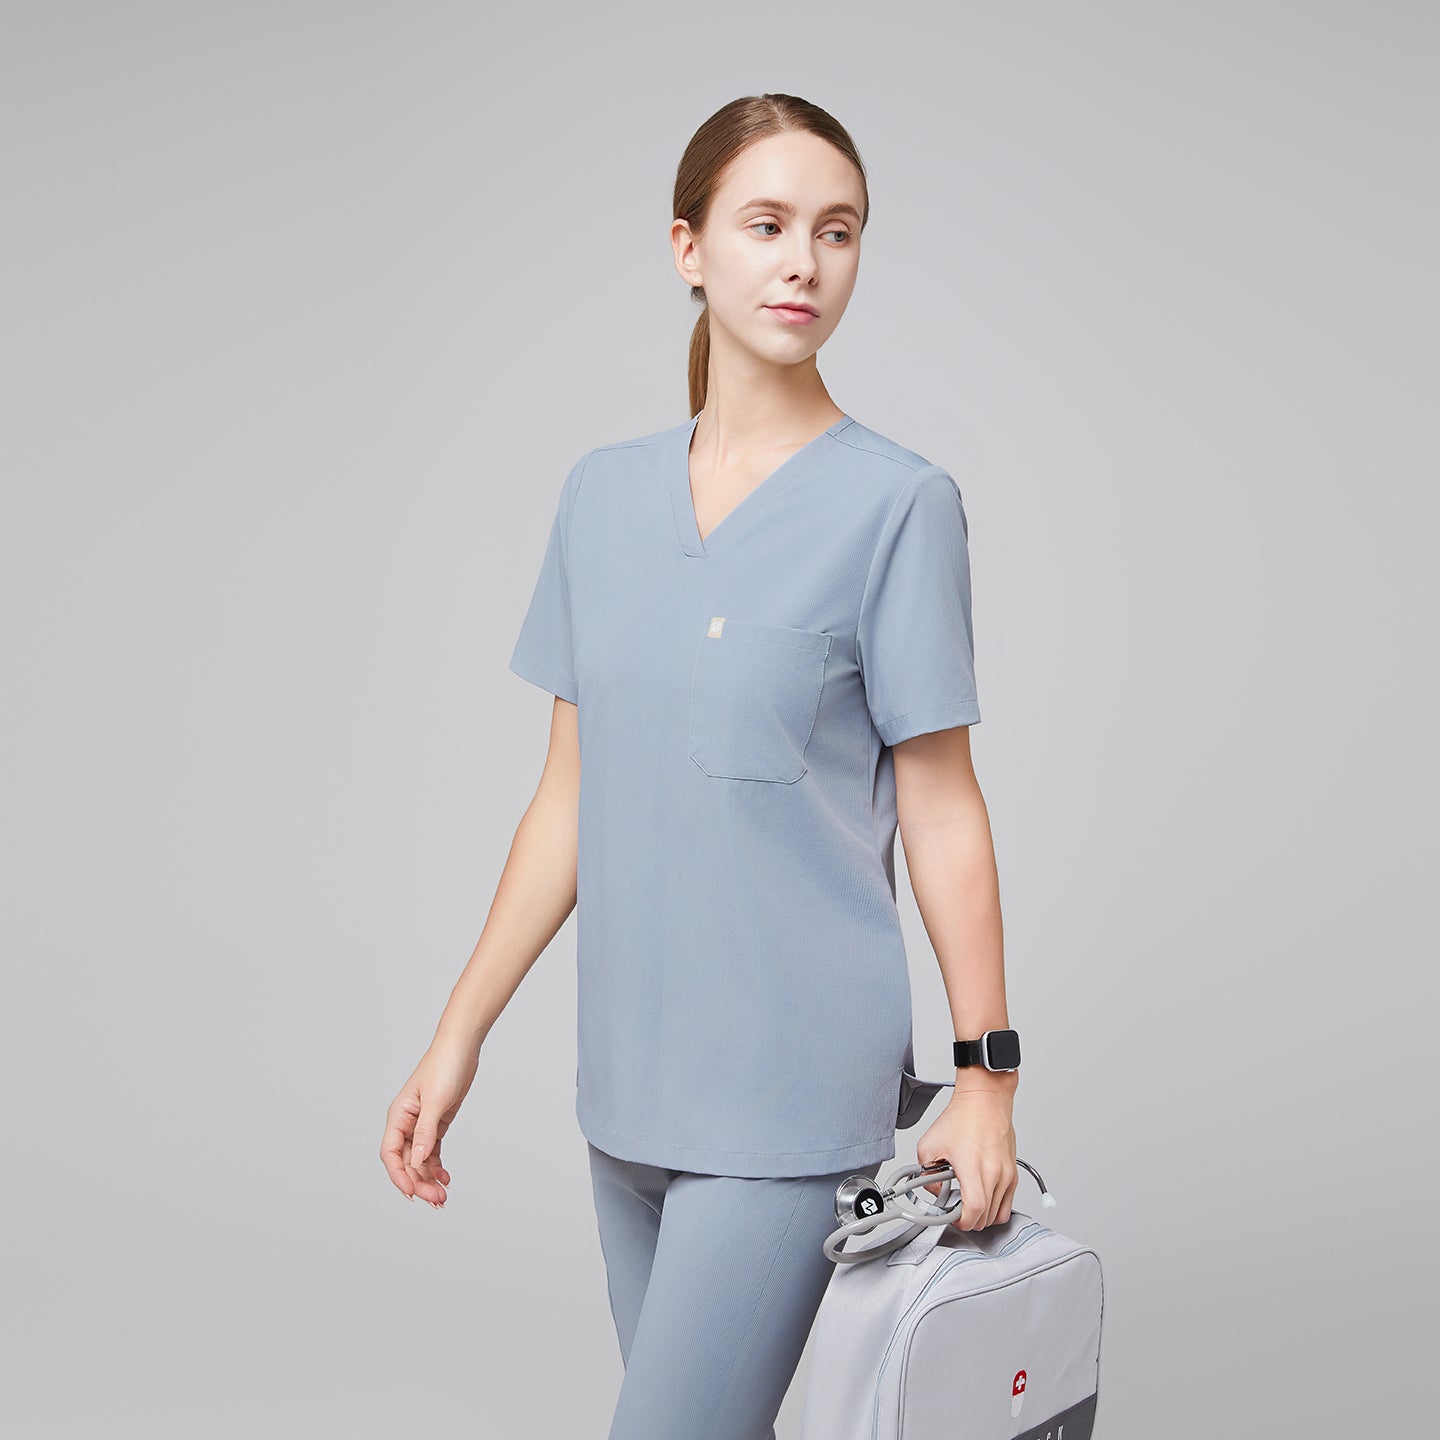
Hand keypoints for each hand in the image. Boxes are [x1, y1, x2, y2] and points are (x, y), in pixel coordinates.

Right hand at [379, 1037, 480, 1207]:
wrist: (462, 1047)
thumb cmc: (444, 1066)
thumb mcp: (435, 1101)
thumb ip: (424, 1132)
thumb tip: (415, 1162)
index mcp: (399, 1115)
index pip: (390, 1153)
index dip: (398, 1176)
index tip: (412, 1194)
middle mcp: (407, 1122)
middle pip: (406, 1161)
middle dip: (419, 1182)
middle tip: (437, 1201)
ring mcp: (422, 1124)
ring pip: (420, 1160)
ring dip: (429, 1179)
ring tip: (443, 1197)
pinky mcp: (437, 1123)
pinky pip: (432, 1151)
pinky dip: (437, 1166)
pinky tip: (445, 1178)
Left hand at [914, 1086, 1017, 1230]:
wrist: (984, 1099)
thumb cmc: (961, 1118)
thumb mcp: (929, 1145)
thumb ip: (926, 1174)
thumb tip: (935, 1192)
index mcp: (972, 1166)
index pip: (974, 1210)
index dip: (961, 1221)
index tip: (952, 1217)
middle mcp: (994, 1173)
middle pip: (986, 1217)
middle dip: (968, 1220)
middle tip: (956, 1208)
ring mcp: (1007, 1174)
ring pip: (998, 1214)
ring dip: (982, 1215)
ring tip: (968, 1201)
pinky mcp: (1013, 1173)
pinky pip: (1007, 1203)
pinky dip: (994, 1207)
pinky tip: (981, 1196)